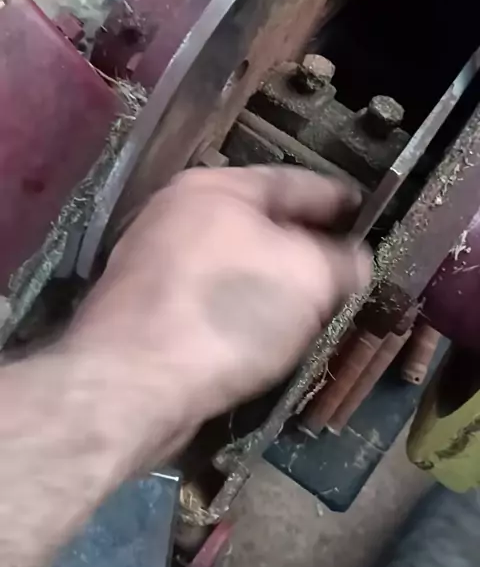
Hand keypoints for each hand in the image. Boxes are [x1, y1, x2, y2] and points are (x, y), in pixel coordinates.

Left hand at [68, 166, 369, 430]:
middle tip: (347, 266)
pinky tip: (265, 336)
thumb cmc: (227, 312)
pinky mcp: (144, 310)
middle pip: (261, 223)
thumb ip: (342, 261)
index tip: (369, 214)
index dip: (339, 199)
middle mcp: (177, 214)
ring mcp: (153, 262)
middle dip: (306, 245)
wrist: (132, 385)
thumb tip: (355, 260)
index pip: (295, 181)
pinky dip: (242, 312)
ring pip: (235, 264)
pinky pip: (211, 300)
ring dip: (275, 284)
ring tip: (315, 307)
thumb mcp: (309, 277)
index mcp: (215, 187)